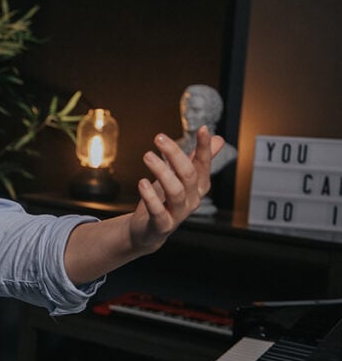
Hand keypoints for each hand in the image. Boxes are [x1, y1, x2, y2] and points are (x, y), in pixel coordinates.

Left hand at [130, 126, 224, 252]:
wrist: (147, 231)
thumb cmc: (164, 200)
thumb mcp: (180, 177)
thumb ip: (197, 159)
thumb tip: (219, 138)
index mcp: (198, 187)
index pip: (203, 165)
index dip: (204, 148)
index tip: (203, 129)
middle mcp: (192, 200)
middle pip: (188, 175)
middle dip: (175, 154)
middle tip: (159, 138)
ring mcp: (178, 214)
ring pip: (175, 191)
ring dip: (161, 171)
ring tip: (148, 156)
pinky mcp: (161, 225)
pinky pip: (159, 211)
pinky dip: (150, 197)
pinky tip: (142, 182)